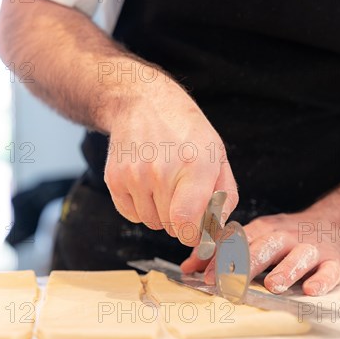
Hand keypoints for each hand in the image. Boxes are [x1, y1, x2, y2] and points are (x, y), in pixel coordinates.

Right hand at [103, 67, 238, 245]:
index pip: (186, 223)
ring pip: (151, 223)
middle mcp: (162, 171)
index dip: (193, 235)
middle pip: (171, 227)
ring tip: (164, 184)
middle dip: (181, 220)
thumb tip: (217, 230)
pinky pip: (131, 215)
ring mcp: (134, 175)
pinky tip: (147, 184)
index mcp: (195, 166)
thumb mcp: (218, 156)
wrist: (143, 103)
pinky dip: (141, 207)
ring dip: (160, 213)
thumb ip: (225, 197)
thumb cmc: (186, 132)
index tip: (197, 230)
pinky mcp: (114, 179)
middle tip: (182, 194)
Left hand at [181, 211, 339, 295]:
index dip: (222, 258)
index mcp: (265, 230)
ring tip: (272, 285)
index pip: (240, 242)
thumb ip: (222, 253)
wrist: (335, 226)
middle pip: (266, 247)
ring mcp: (312, 248)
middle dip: (246, 263)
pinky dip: (322, 280)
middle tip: (230, 281)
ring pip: (299, 256)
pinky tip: (311, 290)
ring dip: (285, 270)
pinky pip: (329, 271)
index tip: (206, 276)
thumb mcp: (255, 238)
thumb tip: (188, 267)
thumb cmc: (287, 238)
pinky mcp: (335, 262)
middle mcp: (287, 237)